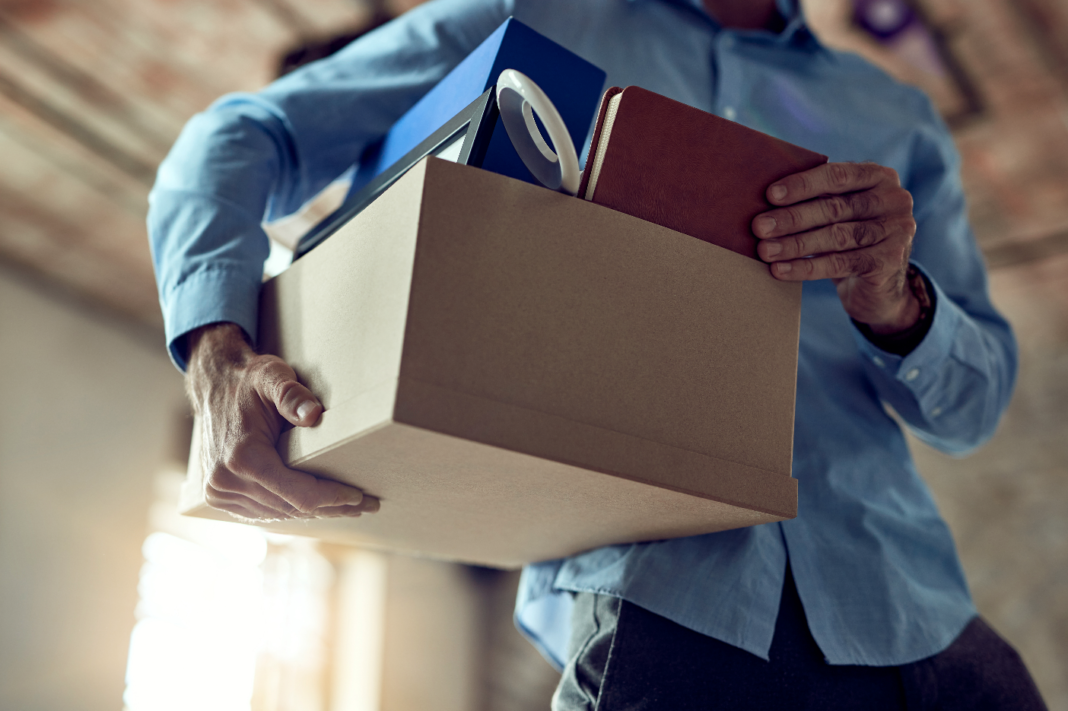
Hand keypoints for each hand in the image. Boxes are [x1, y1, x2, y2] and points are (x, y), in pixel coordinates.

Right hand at [186, 322, 378, 520]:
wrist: (213, 384)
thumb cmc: (248, 380)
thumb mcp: (272, 376)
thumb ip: (292, 395)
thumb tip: (313, 415)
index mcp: (242, 458)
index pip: (297, 494)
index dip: (331, 498)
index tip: (359, 497)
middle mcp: (226, 481)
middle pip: (291, 508)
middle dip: (331, 507)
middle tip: (366, 505)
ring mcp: (219, 491)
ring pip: (278, 514)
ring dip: (314, 512)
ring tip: (348, 508)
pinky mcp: (219, 494)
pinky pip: (262, 511)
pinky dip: (290, 509)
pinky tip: (315, 506)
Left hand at [753, 162, 919, 334]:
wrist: (877, 285)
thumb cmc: (846, 239)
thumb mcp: (838, 213)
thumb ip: (816, 199)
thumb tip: (765, 199)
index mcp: (878, 176)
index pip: (838, 175)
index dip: (803, 185)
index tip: (770, 195)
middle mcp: (894, 199)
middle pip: (835, 208)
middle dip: (792, 218)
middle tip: (759, 227)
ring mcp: (897, 230)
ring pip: (837, 237)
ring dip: (795, 244)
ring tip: (765, 250)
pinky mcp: (891, 260)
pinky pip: (841, 264)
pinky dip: (806, 267)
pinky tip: (781, 270)